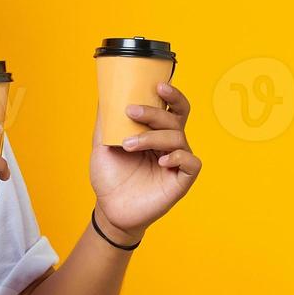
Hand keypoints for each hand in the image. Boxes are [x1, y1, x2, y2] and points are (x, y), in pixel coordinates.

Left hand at [91, 81, 201, 243]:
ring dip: (153, 137)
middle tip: (133, 111)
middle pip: (175, 118)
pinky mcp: (181, 180)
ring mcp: (176, 162)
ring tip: (128, 146)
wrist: (109, 209)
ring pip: (177, 138)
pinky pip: (191, 162)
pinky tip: (160, 161)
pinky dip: (178, 157)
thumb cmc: (109, 177)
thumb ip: (106, 121)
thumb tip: (104, 93)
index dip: (172, 94)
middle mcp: (169, 144)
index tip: (158, 85)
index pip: (172, 108)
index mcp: (155, 133)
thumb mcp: (102, 144)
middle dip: (155, 111)